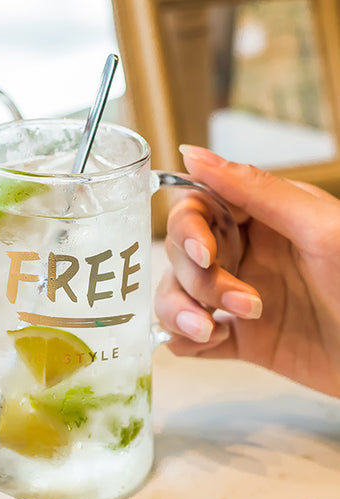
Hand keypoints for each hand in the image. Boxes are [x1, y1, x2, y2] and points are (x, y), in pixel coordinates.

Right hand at [155, 145, 339, 397]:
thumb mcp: (321, 229)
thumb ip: (255, 189)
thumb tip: (193, 154)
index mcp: (263, 218)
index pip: (197, 207)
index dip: (188, 228)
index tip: (204, 253)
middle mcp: (245, 254)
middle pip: (182, 253)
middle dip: (197, 279)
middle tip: (241, 303)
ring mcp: (238, 297)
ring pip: (177, 294)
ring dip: (181, 312)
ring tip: (209, 332)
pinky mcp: (242, 339)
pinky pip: (188, 336)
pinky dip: (183, 340)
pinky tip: (206, 343)